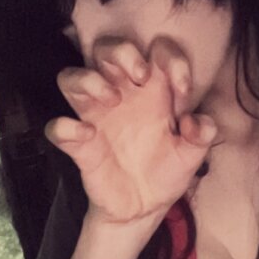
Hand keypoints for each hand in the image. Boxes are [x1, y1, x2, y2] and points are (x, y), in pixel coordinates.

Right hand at [45, 39, 216, 222]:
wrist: (144, 209)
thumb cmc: (166, 172)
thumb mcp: (192, 155)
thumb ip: (202, 135)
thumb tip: (195, 121)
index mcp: (153, 92)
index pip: (156, 52)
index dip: (170, 59)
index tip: (182, 91)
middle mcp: (122, 96)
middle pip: (106, 49)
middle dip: (122, 52)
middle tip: (140, 76)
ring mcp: (96, 118)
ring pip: (71, 78)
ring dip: (89, 80)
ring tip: (112, 99)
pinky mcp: (79, 145)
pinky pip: (56, 128)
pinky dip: (66, 127)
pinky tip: (88, 135)